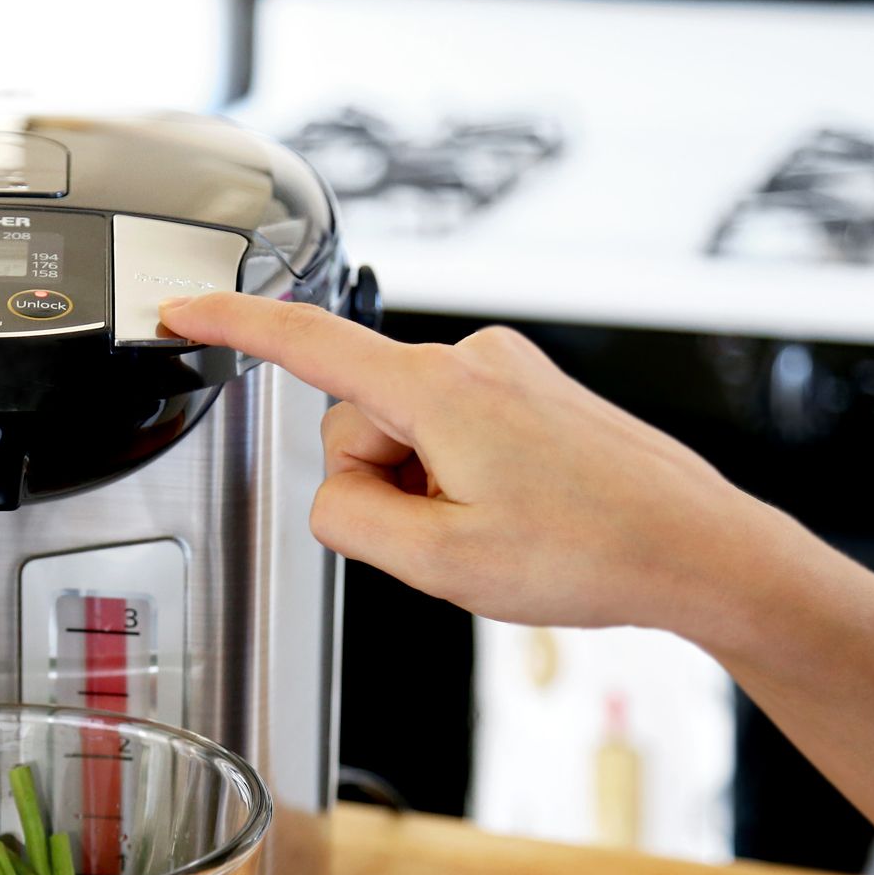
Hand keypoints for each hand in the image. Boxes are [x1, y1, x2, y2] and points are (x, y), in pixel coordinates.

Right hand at [160, 292, 873, 828]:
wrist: (694, 549)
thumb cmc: (592, 551)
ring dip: (425, 489)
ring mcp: (503, 372)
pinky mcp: (525, 391)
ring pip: (403, 435)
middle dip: (384, 486)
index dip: (231, 326)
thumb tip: (334, 494)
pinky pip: (447, 433)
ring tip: (495, 527)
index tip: (179, 310)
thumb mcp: (440, 564)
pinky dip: (457, 478)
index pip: (306, 343)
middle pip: (356, 423)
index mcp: (439, 389)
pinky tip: (513, 512)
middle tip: (454, 535)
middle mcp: (470, 362)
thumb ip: (347, 521)